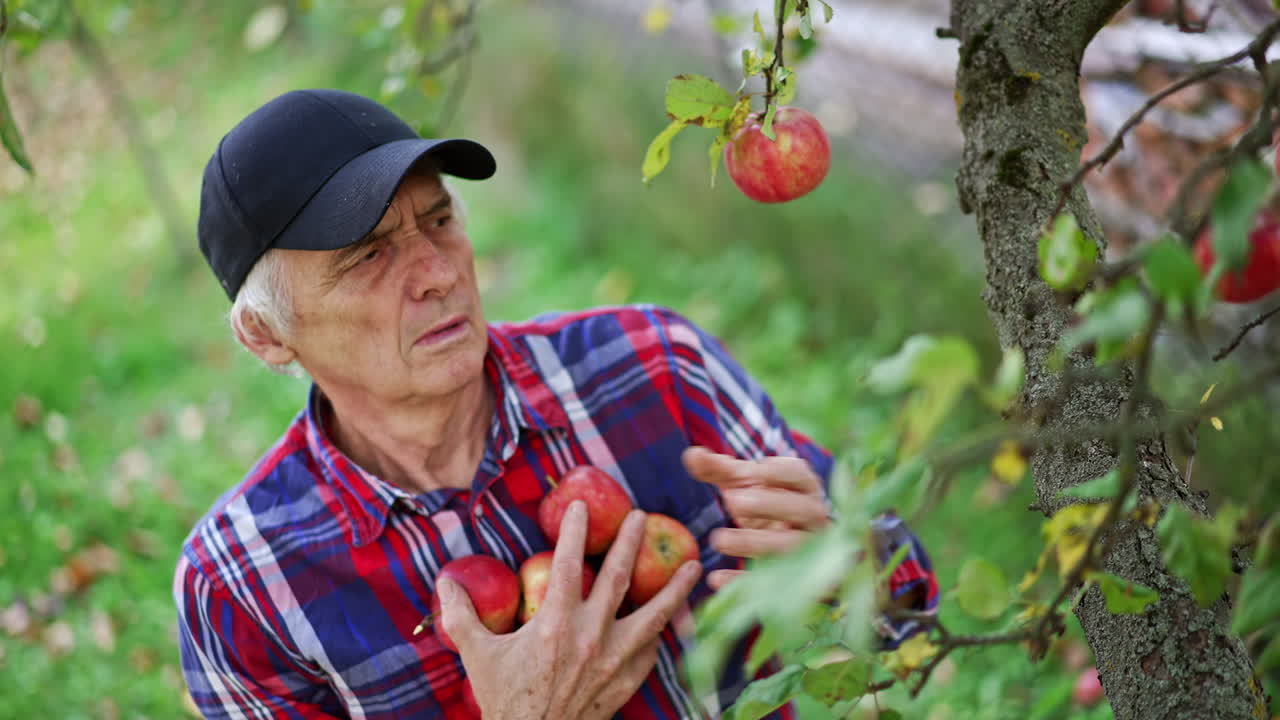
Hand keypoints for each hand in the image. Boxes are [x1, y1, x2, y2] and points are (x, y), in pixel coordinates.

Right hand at [436, 501, 701, 719]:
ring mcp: (614, 659)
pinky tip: (670, 619)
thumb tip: (444, 583)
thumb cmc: (505, 699)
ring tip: (692, 564)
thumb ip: (461, 616)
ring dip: (674, 587)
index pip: (565, 564)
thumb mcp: (477, 655)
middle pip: (618, 577)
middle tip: (642, 515)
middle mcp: (591, 635)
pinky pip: (651, 651)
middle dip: (630, 542)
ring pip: (653, 615)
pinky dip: (661, 633)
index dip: (572, 531)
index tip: (579, 506)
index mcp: (554, 623)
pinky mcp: (627, 681)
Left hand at [682, 446, 829, 589]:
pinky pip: (775, 583)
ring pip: (791, 547)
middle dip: (769, 504)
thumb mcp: (744, 485)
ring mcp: (812, 551)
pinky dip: (745, 581)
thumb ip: (719, 469)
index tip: (756, 469)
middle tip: (733, 500)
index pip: (801, 474)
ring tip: (718, 539)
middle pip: (802, 509)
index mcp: (805, 488)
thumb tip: (691, 455)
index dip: (781, 472)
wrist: (788, 548)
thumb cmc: (766, 505)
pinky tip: (715, 579)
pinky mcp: (799, 581)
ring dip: (755, 543)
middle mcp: (814, 518)